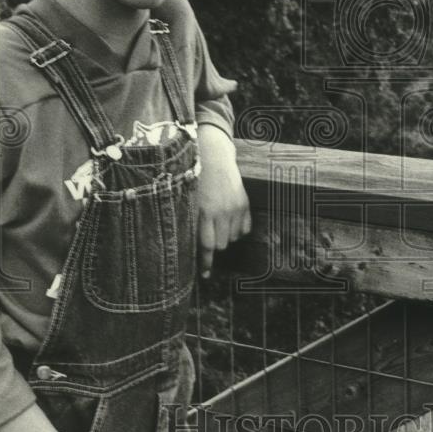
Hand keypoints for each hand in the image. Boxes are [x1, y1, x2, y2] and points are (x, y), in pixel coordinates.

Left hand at [196, 125, 250, 278]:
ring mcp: (235, 207)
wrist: (213, 156)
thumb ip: (192, 222)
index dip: (206, 263)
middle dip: (214, 243)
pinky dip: (237, 229)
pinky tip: (229, 219)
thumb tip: (192, 247)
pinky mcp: (244, 203)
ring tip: (217, 221)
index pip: (207, 245)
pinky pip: (244, 229)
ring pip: (232, 238)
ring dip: (225, 236)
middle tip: (208, 233)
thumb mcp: (188, 200)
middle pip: (221, 244)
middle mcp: (222, 211)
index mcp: (204, 211)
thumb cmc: (194, 179)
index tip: (205, 276)